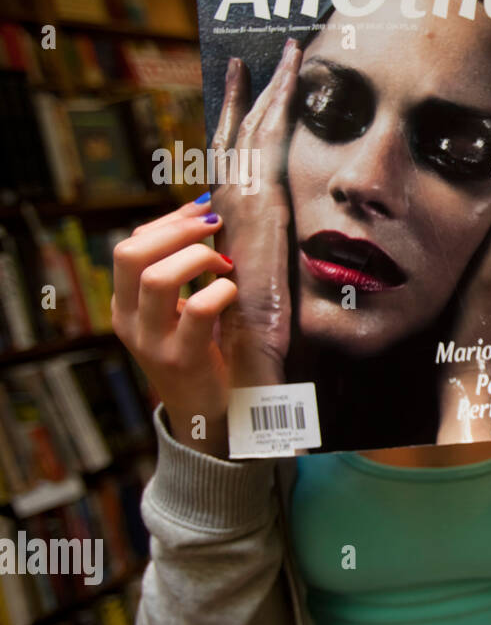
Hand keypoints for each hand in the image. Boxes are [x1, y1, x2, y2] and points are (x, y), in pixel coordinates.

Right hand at [111, 196, 235, 457]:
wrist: (205, 416)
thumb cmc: (202, 353)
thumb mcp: (179, 312)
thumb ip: (184, 270)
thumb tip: (205, 212)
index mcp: (124, 304)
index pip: (129, 247)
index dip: (167, 221)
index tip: (203, 208)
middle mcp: (128, 321)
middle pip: (129, 254)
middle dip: (176, 230)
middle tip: (214, 227)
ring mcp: (151, 342)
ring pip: (156, 278)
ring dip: (197, 258)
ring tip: (224, 264)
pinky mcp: (181, 359)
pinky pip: (197, 311)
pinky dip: (220, 291)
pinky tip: (231, 292)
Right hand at [209, 39, 300, 387]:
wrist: (256, 348)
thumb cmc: (275, 326)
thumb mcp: (280, 276)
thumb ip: (288, 250)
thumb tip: (318, 237)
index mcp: (238, 219)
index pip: (239, 158)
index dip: (245, 123)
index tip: (254, 91)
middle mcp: (231, 203)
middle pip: (242, 133)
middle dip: (254, 94)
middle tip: (262, 58)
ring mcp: (238, 199)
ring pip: (254, 127)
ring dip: (269, 88)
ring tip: (283, 56)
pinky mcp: (256, 202)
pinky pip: (267, 137)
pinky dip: (276, 102)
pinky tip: (290, 78)